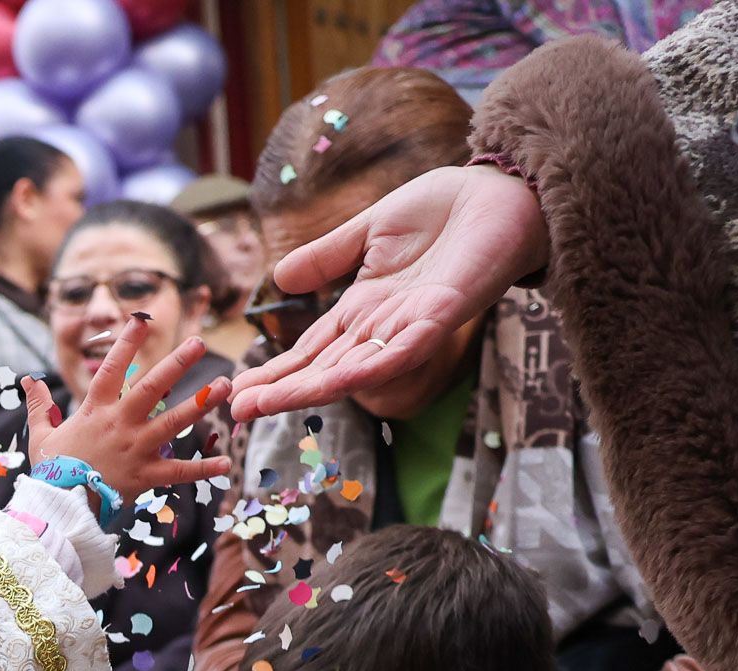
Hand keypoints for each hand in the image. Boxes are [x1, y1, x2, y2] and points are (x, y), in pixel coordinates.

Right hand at [23, 314, 231, 503]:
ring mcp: (135, 449)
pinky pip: (179, 472)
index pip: (112, 369)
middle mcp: (119, 425)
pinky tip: (226, 461)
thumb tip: (28, 380)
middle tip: (198, 342)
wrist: (59, 510)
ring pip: (173, 422)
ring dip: (200, 403)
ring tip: (224, 385)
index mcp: (95, 412)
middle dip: (176, 362)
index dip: (126, 342)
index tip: (141, 319)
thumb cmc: (51, 474)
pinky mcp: (146, 476)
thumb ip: (38, 406)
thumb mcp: (41, 436)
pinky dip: (203, 469)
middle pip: (152, 387)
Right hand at [229, 165, 548, 421]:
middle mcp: (384, 326)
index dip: (275, 370)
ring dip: (310, 389)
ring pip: (355, 369)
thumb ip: (328, 256)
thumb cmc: (445, 209)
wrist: (504, 190)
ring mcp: (412, 325)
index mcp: (365, 307)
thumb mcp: (371, 230)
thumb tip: (279, 279)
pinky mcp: (444, 316)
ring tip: (267, 405)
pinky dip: (371, 368)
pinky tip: (339, 383)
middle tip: (232, 413)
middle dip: (279, 390)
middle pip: (323, 367)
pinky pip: (403, 350)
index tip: (236, 393)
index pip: (311, 349)